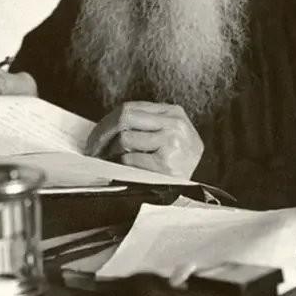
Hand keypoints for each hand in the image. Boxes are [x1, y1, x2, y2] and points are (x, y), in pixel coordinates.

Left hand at [85, 102, 203, 179]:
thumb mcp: (171, 134)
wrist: (203, 187)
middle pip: (125, 117)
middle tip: (92, 147)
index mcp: (173, 112)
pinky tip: (121, 169)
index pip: (131, 108)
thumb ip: (146, 125)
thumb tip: (106, 127)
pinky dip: (121, 164)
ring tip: (106, 159)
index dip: (108, 121)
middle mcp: (174, 124)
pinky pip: (130, 159)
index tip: (96, 134)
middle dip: (102, 133)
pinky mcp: (166, 163)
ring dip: (109, 151)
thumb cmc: (181, 161)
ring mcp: (171, 142)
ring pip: (125, 138)